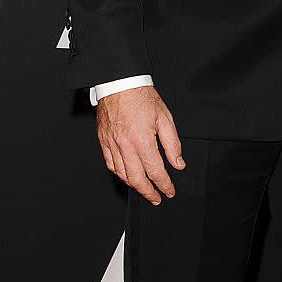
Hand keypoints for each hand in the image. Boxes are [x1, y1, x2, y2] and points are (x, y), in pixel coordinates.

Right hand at [97, 85, 184, 204]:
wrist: (120, 83)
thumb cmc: (142, 97)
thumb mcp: (165, 117)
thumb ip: (172, 143)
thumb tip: (178, 163)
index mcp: (142, 140)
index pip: (155, 171)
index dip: (164, 184)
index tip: (170, 191)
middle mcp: (125, 145)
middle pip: (137, 179)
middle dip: (149, 192)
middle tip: (157, 198)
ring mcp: (112, 144)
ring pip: (122, 174)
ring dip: (134, 185)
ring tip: (144, 189)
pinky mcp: (103, 141)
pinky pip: (110, 164)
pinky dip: (119, 174)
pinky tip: (127, 175)